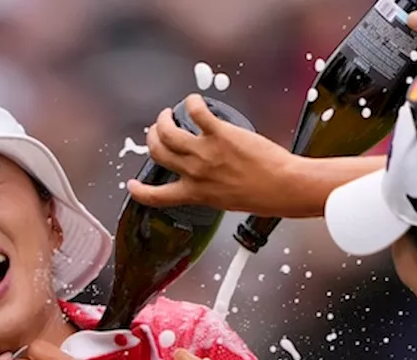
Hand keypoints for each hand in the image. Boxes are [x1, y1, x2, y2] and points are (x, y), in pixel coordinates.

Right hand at [126, 94, 300, 215]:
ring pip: (168, 132)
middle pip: (158, 152)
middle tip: (158, 130)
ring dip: (164, 119)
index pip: (158, 197)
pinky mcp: (220, 134)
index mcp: (196, 194)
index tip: (133, 185)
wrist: (282, 187)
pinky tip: (194, 100)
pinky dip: (191, 102)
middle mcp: (195, 173)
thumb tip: (209, 182)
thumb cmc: (263, 196)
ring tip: (170, 113)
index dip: (140, 191)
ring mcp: (205, 152)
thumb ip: (211, 191)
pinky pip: (196, 112)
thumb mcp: (228, 201)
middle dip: (152, 139)